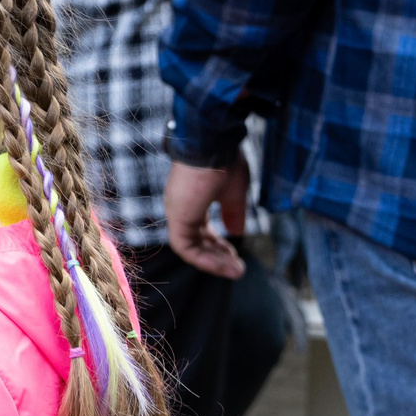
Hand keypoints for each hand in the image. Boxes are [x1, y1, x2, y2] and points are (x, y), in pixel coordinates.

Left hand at [165, 159, 250, 279]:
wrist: (213, 144)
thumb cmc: (224, 161)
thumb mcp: (234, 192)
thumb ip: (233, 213)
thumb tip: (236, 233)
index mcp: (192, 200)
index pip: (202, 230)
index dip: (218, 245)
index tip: (236, 255)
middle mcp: (181, 208)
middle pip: (197, 241)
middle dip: (218, 257)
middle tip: (237, 269)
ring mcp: (177, 213)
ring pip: (191, 248)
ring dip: (213, 262)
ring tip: (235, 271)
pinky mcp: (177, 218)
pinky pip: (186, 248)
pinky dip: (204, 259)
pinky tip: (223, 265)